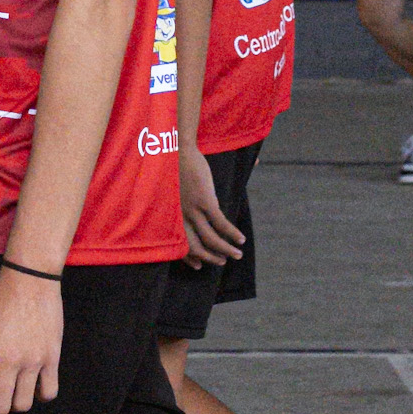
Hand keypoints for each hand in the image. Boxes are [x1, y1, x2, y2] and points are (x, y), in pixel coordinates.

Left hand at [0, 267, 62, 413]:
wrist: (29, 280)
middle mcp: (8, 361)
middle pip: (1, 408)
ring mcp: (32, 361)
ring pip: (24, 405)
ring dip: (16, 406)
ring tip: (13, 398)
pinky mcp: (51, 358)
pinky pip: (49, 392)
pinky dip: (41, 396)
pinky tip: (35, 388)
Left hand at [179, 140, 245, 268]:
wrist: (178, 148)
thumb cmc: (175, 166)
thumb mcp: (175, 189)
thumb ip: (181, 203)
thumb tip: (194, 209)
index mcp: (172, 215)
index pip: (179, 244)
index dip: (189, 258)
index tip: (199, 265)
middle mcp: (180, 216)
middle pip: (195, 247)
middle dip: (210, 258)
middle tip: (222, 261)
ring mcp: (192, 209)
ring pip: (211, 240)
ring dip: (226, 250)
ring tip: (237, 254)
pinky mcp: (205, 201)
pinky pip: (221, 224)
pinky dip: (232, 234)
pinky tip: (240, 239)